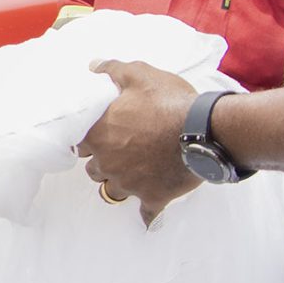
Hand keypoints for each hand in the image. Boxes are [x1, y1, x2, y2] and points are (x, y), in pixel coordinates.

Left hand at [76, 60, 201, 223]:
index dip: (90, 138)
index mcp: (99, 134)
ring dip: (119, 183)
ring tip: (132, 174)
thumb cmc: (168, 102)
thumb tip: (93, 66)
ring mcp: (129, 183)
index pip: (80, 143)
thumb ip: (112, 70)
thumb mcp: (139, 75)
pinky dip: (147, 213)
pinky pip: (146, 213)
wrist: (204, 131)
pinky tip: (149, 216)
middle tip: (119, 152)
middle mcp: (108, 162)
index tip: (101, 134)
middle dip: (103, 162)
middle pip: (93, 169)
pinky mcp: (153, 197)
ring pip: (112, 191)